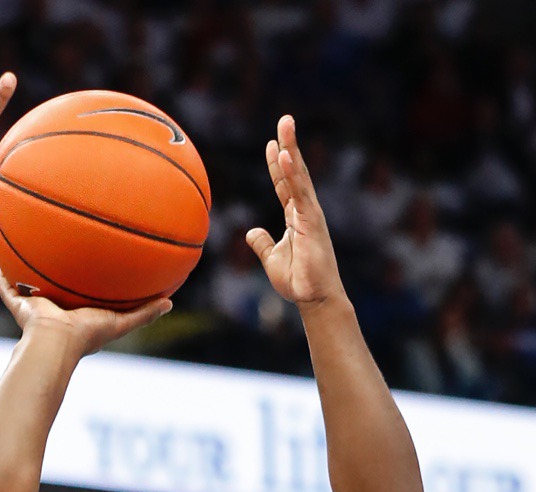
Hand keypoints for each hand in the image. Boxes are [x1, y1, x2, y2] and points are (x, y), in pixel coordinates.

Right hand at [0, 269, 170, 356]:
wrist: (55, 342)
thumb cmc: (86, 335)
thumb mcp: (121, 323)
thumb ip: (144, 314)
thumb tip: (170, 303)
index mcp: (77, 316)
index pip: (83, 298)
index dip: (87, 287)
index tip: (91, 270)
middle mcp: (56, 312)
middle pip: (56, 290)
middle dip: (57, 277)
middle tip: (61, 257)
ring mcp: (36, 309)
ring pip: (31, 289)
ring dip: (29, 275)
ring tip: (28, 252)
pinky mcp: (20, 307)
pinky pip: (8, 290)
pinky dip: (4, 280)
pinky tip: (0, 263)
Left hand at [246, 116, 344, 308]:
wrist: (313, 297)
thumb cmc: (297, 281)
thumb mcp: (271, 259)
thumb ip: (262, 243)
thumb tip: (251, 232)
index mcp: (296, 217)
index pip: (284, 185)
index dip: (276, 165)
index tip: (270, 144)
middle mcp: (305, 210)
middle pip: (294, 172)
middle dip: (288, 145)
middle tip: (284, 120)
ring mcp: (310, 214)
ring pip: (299, 176)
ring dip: (291, 149)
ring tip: (285, 125)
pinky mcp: (312, 221)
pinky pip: (300, 192)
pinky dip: (292, 173)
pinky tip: (285, 155)